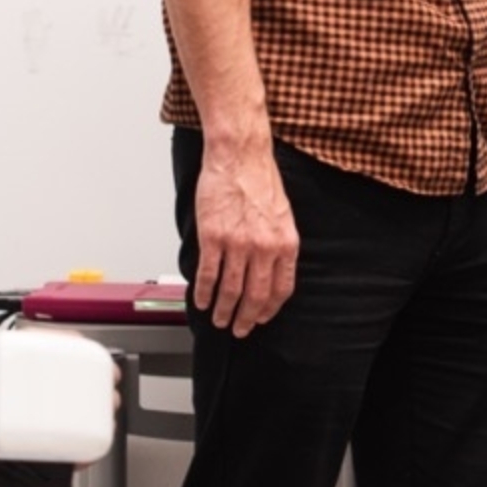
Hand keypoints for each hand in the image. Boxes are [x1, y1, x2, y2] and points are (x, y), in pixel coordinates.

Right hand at [192, 141, 298, 336]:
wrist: (240, 157)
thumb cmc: (260, 180)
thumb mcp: (283, 216)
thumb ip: (279, 245)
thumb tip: (272, 270)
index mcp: (286, 244)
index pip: (281, 289)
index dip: (269, 309)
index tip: (262, 317)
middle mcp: (264, 248)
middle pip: (255, 296)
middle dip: (246, 319)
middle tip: (239, 329)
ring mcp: (238, 244)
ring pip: (230, 291)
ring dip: (223, 310)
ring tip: (219, 319)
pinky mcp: (213, 238)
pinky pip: (208, 274)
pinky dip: (203, 292)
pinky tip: (201, 300)